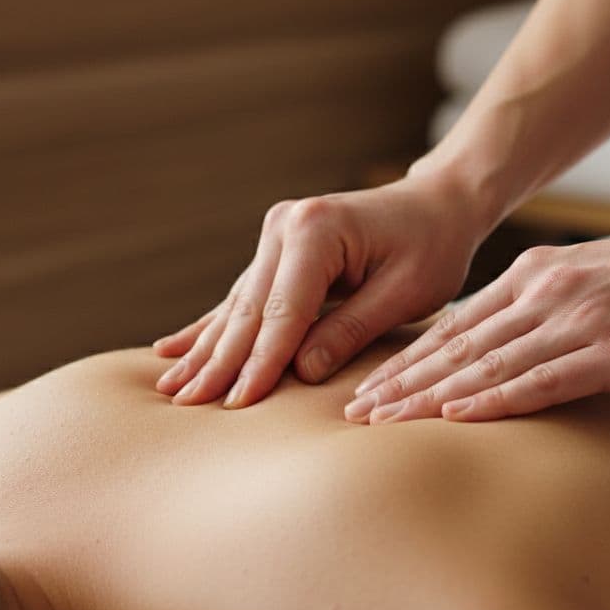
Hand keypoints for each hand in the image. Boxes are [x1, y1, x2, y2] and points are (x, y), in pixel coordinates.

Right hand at [153, 172, 488, 406]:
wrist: (438, 205)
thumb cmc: (433, 247)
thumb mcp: (406, 292)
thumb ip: (352, 329)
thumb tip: (302, 373)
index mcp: (318, 230)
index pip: (284, 311)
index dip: (262, 362)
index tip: (239, 403)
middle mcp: (286, 225)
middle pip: (250, 308)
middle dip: (220, 360)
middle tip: (189, 404)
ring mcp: (276, 234)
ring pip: (238, 306)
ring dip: (206, 350)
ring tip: (171, 388)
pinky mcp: (276, 249)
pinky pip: (242, 298)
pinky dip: (212, 328)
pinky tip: (173, 350)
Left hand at [343, 220, 609, 422]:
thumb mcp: (595, 276)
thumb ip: (549, 303)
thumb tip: (511, 339)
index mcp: (536, 272)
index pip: (456, 324)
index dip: (408, 358)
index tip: (368, 385)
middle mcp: (544, 292)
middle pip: (455, 344)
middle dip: (399, 380)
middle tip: (351, 411)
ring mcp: (575, 320)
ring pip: (484, 363)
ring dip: (427, 395)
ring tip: (382, 421)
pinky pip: (539, 379)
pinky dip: (492, 398)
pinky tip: (455, 415)